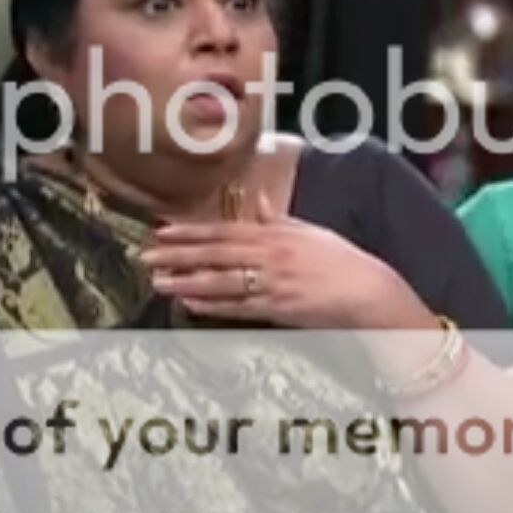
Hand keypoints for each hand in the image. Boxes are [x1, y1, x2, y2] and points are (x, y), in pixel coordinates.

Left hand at [140, 191, 435, 329]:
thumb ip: (279, 219)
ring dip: (188, 282)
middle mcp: (269, 256)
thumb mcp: (309, 232)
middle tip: (146, 256)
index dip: (190, 231)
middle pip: (215, 254)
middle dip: (178, 255)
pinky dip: (213, 306)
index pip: (223, 230)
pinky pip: (239, 308)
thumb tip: (261, 202)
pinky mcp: (279, 309)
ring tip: (159, 282)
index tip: (162, 231)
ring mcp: (272, 283)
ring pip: (221, 281)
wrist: (367, 291)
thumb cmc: (339, 261)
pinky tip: (191, 305)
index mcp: (275, 234)